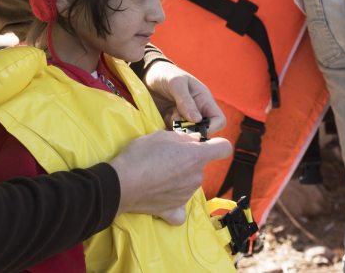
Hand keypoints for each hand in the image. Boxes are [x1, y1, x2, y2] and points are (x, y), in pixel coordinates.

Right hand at [109, 130, 231, 223]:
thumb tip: (195, 140)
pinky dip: (174, 202)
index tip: (204, 144)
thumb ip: (183, 138)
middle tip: (167, 157)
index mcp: (196, 156)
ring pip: (190, 182)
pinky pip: (180, 208)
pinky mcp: (174, 210)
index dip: (216, 144)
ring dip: (179, 178)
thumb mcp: (160, 135)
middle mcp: (196, 177)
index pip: (224, 148)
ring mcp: (187, 196)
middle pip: (201, 166)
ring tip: (158, 174)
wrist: (120, 183)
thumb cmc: (140, 156)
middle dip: (188, 161)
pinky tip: (163, 196)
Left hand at [144, 60, 226, 132]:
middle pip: (203, 131)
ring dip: (177, 130)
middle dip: (190, 130)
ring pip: (187, 134)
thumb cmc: (166, 74)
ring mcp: (184, 118)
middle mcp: (197, 111)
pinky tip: (161, 119)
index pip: (218, 120)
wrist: (147, 74)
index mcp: (204, 100)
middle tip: (176, 122)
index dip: (211, 128)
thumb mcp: (176, 83)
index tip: (194, 128)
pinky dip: (168, 131)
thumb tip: (197, 120)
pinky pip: (174, 134)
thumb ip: (186, 100)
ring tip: (167, 116)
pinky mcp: (171, 123)